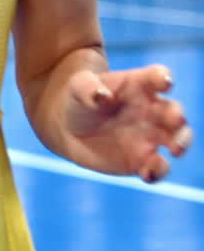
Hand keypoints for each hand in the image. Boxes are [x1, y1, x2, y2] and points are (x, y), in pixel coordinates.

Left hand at [61, 64, 193, 182]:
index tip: (165, 82)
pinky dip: (158, 171)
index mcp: (139, 85)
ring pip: (176, 140)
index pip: (157, 77)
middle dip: (178, 116)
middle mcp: (151, 110)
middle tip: (175, 121)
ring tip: (175, 150)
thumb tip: (101, 96)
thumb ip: (88, 88)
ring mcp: (150, 136)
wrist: (70, 128)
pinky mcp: (143, 161)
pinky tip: (148, 173)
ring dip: (181, 143)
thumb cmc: (79, 98)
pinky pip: (158, 168)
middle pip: (174, 111)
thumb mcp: (78, 86)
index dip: (163, 78)